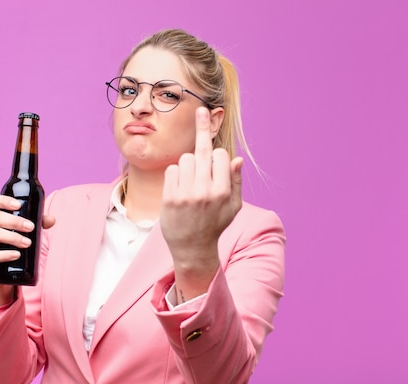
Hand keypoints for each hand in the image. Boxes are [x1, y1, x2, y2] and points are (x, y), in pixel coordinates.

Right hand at [0, 194, 54, 280]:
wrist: (2, 268)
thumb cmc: (11, 242)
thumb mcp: (24, 230)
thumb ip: (38, 223)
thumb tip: (52, 220)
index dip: (3, 201)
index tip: (18, 205)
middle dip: (15, 221)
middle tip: (31, 227)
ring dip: (13, 237)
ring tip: (28, 243)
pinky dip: (5, 255)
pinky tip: (16, 255)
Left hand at [161, 107, 242, 296]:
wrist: (192, 248)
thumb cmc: (214, 225)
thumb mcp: (232, 207)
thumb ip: (236, 182)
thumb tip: (238, 159)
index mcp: (223, 191)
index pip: (221, 156)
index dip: (218, 156)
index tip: (214, 149)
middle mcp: (205, 191)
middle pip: (202, 151)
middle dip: (202, 128)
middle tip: (202, 110)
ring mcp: (186, 194)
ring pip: (185, 159)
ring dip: (188, 164)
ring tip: (190, 181)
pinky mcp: (170, 197)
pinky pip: (171, 170)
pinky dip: (175, 174)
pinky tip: (179, 187)